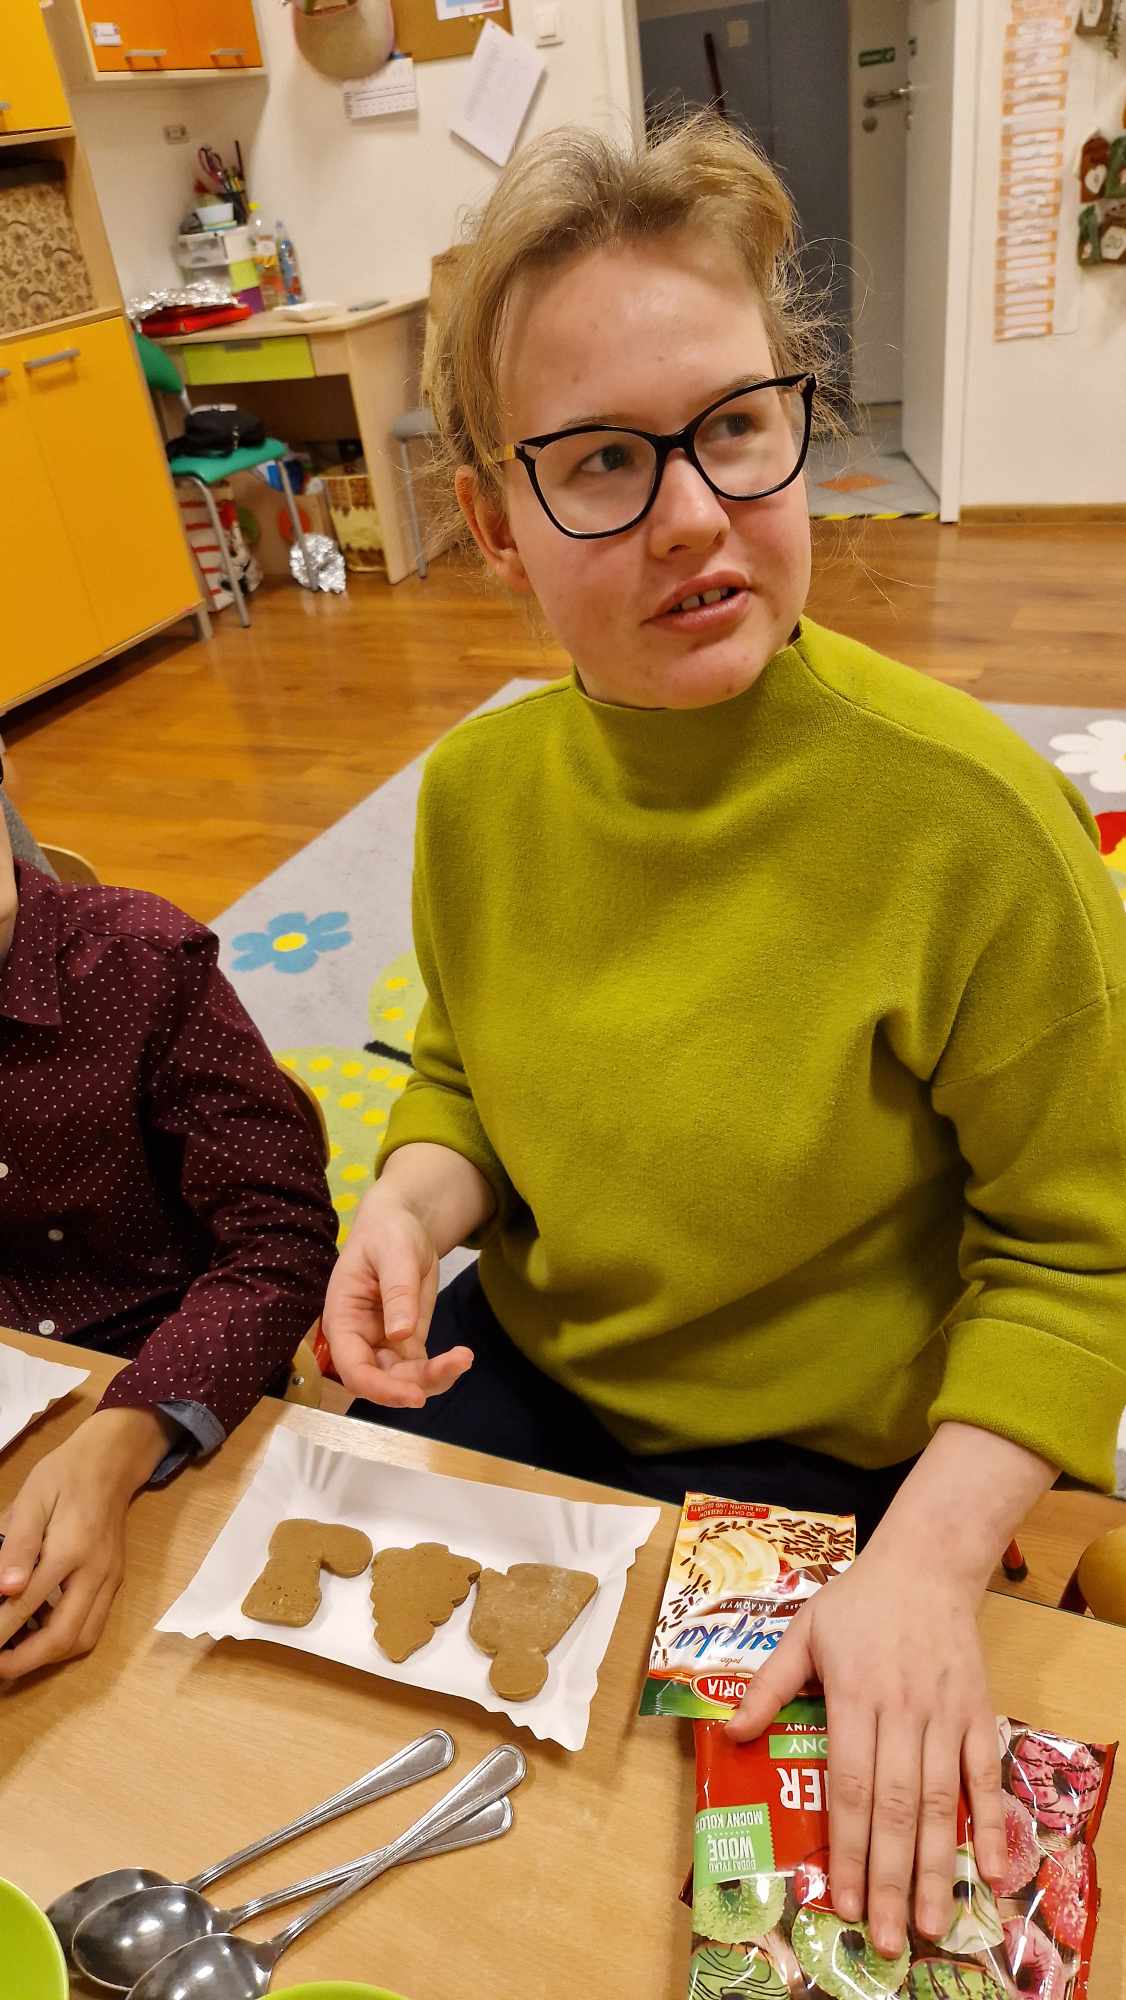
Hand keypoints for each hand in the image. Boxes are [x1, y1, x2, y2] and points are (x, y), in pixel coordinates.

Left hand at [0, 1408, 170, 1680]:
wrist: (112, 1461)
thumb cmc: (64, 1475)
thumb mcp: (31, 1499)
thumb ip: (17, 1544)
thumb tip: (5, 1590)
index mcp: (70, 1549)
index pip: (26, 1605)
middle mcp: (96, 1572)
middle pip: (64, 1636)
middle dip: (25, 1662)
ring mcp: (110, 1579)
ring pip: (83, 1638)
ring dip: (47, 1658)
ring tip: (14, 1658)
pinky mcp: (115, 1581)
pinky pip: (93, 1625)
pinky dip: (65, 1641)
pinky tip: (39, 1635)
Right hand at [322, 1187, 472, 1407]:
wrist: (402, 1225)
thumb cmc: (388, 1232)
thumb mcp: (395, 1252)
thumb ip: (397, 1291)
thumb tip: (399, 1334)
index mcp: (343, 1319)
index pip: (353, 1369)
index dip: (380, 1389)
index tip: (414, 1395)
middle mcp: (359, 1339)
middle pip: (380, 1381)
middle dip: (414, 1385)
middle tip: (454, 1367)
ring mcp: (382, 1344)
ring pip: (403, 1380)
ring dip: (433, 1379)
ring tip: (464, 1358)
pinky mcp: (406, 1342)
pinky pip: (420, 1368)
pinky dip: (441, 1370)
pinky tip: (462, 1357)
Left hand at [726, 1545, 1004, 1956]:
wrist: (927, 1562)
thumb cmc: (858, 1601)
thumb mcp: (803, 1631)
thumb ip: (769, 1684)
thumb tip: (733, 1731)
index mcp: (853, 1695)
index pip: (849, 1785)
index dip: (845, 1845)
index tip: (840, 1898)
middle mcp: (902, 1711)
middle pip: (896, 1807)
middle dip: (888, 1876)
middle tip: (887, 1939)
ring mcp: (946, 1714)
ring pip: (942, 1802)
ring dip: (937, 1866)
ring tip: (931, 1923)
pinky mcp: (979, 1712)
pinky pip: (987, 1775)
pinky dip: (994, 1823)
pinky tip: (994, 1869)